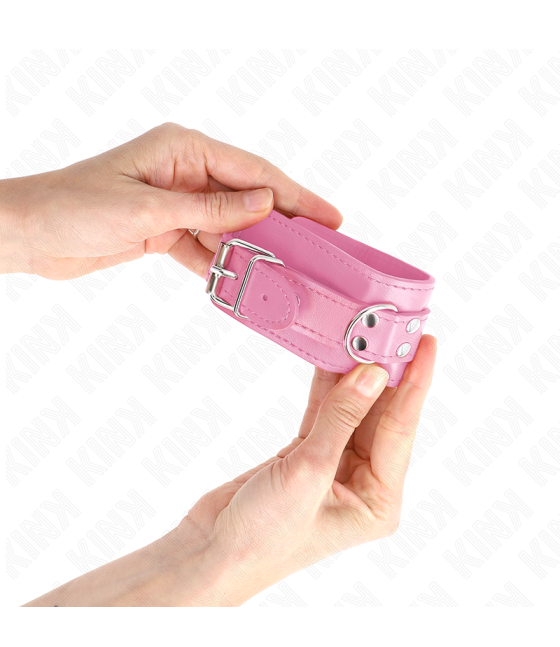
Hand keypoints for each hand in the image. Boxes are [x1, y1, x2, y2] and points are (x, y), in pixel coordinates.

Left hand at [0, 123, 341, 279]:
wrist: (29, 234)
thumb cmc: (74, 206)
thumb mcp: (148, 208)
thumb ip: (210, 208)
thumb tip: (264, 204)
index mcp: (182, 149)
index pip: (252, 172)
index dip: (294, 195)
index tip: (328, 216)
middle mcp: (184, 171)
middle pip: (247, 198)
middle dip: (283, 222)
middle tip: (321, 245)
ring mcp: (176, 201)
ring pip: (228, 225)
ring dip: (253, 248)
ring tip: (288, 269)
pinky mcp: (164, 229)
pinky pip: (205, 246)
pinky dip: (220, 263)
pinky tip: (241, 278)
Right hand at [24, 335, 435, 606]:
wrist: (212, 552)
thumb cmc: (263, 536)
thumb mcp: (307, 473)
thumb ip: (341, 419)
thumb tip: (372, 373)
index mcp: (378, 501)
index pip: (400, 430)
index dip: (414, 383)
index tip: (426, 343)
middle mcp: (363, 483)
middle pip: (382, 416)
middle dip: (389, 373)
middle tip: (399, 328)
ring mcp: (334, 466)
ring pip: (353, 409)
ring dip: (356, 374)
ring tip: (368, 332)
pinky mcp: (307, 454)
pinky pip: (324, 411)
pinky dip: (327, 385)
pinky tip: (332, 355)